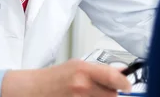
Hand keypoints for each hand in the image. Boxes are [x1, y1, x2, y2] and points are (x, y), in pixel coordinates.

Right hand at [1, 59, 131, 96]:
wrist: (31, 90)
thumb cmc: (53, 78)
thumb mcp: (76, 66)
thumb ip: (99, 70)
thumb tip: (121, 73)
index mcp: (84, 71)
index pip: (114, 77)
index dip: (125, 83)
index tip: (127, 87)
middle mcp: (82, 87)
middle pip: (112, 96)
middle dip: (110, 94)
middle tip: (102, 92)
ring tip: (88, 96)